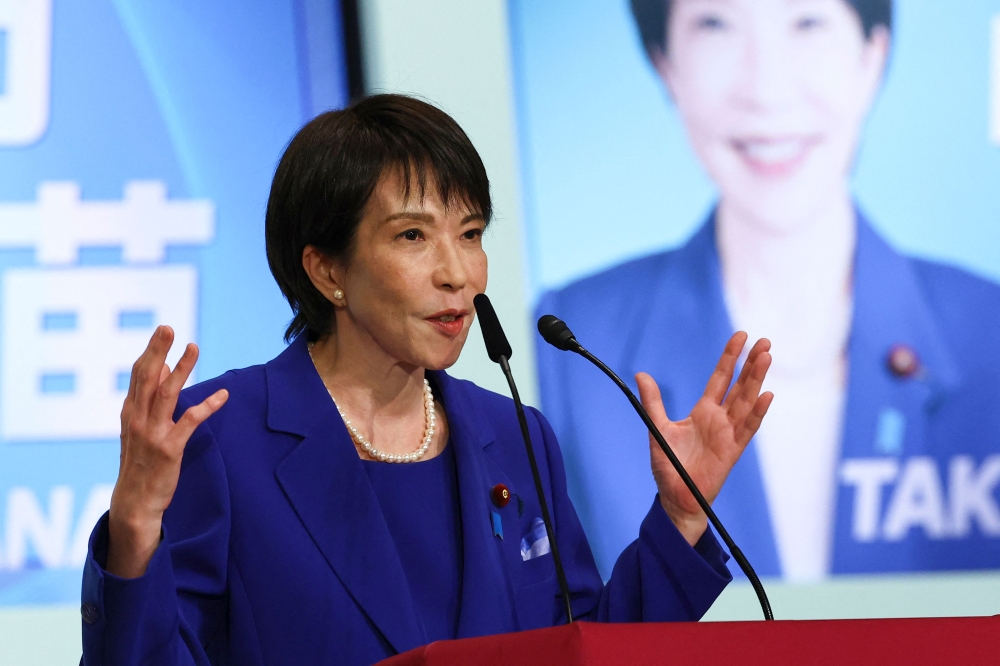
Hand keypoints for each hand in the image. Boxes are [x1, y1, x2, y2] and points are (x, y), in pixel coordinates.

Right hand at [106, 326, 228, 577]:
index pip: (139, 375)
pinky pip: (190, 422)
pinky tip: (223, 394)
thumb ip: (149, 401)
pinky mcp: (169, 449)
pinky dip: (207, 406)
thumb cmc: (140, 463)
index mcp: (130, 412)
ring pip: (167, 393)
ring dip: (182, 369)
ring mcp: (152, 434)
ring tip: (195, 347)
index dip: (151, 352)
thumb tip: (165, 369)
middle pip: (147, 378)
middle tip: (168, 327)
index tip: (163, 331)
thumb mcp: (139, 429)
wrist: (135, 503)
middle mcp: (138, 420)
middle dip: (158, 350)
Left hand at [637, 332, 772, 545]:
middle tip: (764, 341)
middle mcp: (720, 419)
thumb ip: (653, 402)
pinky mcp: (732, 451)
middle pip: (740, 385)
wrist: (676, 497)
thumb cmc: (669, 465)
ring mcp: (729, 434)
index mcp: (704, 411)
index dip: (731, 357)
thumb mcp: (657, 428)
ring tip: (766, 358)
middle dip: (751, 363)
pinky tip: (766, 395)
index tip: (741, 337)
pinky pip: (748, 429)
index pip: (721, 378)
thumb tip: (641, 375)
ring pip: (747, 402)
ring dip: (757, 380)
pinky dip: (757, 413)